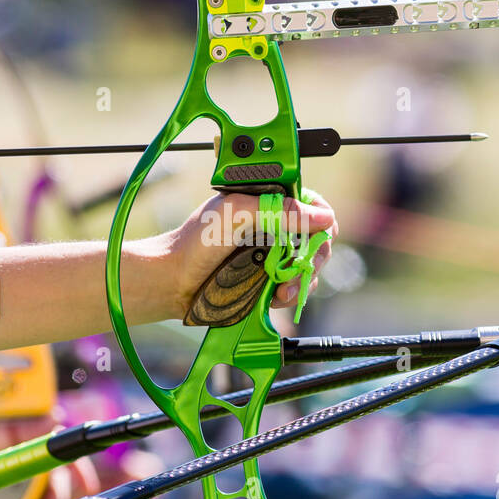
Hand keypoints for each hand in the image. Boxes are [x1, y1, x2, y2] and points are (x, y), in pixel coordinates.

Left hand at [149, 192, 337, 319]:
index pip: (310, 203)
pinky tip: (276, 296)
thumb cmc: (196, 241)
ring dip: (304, 277)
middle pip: (317, 236)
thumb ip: (279, 210)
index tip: (322, 232)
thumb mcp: (236, 213)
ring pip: (310, 264)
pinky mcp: (269, 282)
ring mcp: (273, 256)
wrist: (173, 282)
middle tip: (303, 264)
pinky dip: (291, 293)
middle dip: (315, 252)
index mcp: (267, 202)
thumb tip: (324, 217)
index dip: (321, 216)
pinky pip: (295, 287)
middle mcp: (274, 227)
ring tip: (283, 287)